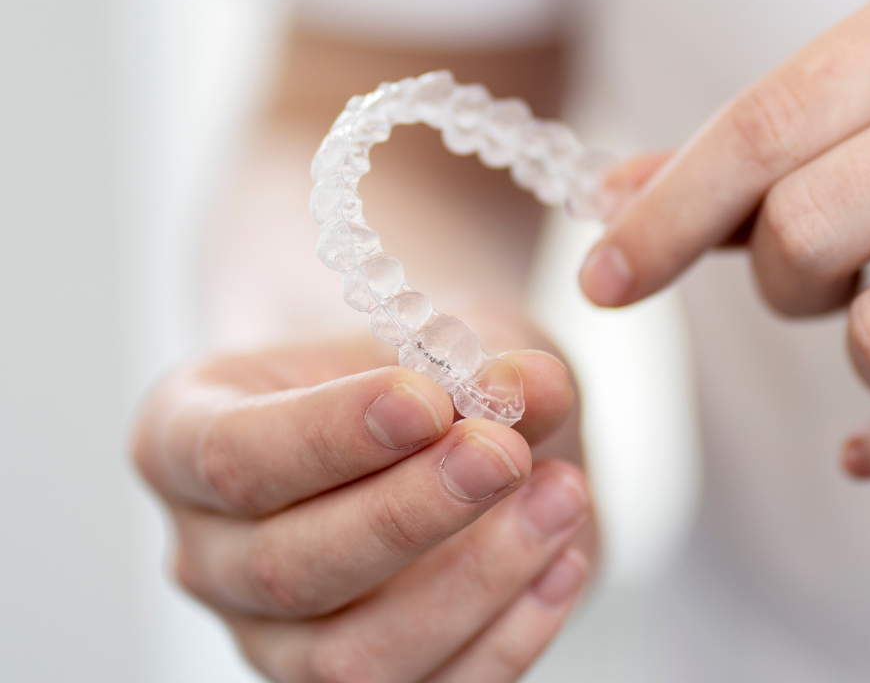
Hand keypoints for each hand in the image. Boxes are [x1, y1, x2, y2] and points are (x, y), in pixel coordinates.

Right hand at [132, 333, 589, 682]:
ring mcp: (273, 638)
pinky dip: (508, 639)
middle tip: (504, 454)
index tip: (427, 400)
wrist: (420, 425)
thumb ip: (485, 355)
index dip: (331, 435)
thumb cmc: (404, 373)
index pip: (234, 455)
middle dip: (408, 515)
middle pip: (287, 569)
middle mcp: (212, 554)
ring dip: (474, 581)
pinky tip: (564, 561)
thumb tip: (532, 384)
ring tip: (563, 495)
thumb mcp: (446, 336)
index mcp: (187, 439)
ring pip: (351, 659)